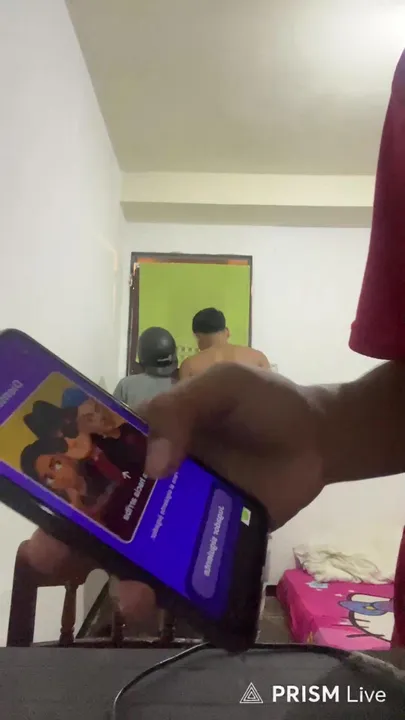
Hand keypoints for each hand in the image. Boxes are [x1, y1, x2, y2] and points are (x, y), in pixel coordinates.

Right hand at [24, 364, 323, 624]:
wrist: (318, 438)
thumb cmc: (265, 403)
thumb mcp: (222, 387)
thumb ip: (182, 409)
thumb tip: (154, 465)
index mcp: (147, 436)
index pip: (96, 459)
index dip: (66, 480)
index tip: (46, 503)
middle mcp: (155, 479)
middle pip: (105, 512)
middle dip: (74, 537)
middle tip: (49, 560)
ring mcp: (181, 514)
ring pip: (138, 549)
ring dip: (120, 574)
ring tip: (127, 594)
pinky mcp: (209, 540)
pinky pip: (180, 569)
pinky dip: (165, 589)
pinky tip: (159, 602)